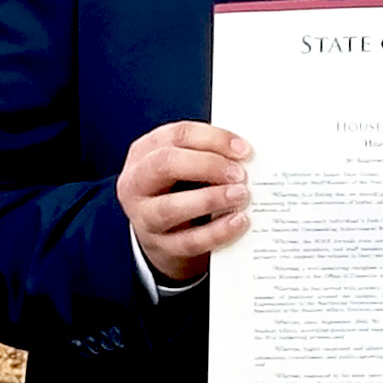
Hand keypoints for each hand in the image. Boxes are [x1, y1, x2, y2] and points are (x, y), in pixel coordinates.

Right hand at [119, 122, 253, 283]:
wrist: (164, 236)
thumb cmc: (179, 189)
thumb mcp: (185, 165)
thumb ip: (209, 155)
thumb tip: (245, 154)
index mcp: (144, 152)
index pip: (177, 135)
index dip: (213, 139)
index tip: (244, 150)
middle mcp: (136, 182)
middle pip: (165, 164)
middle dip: (207, 166)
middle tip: (240, 174)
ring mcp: (144, 217)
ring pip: (170, 207)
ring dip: (210, 199)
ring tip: (241, 196)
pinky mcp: (160, 247)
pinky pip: (188, 241)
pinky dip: (216, 232)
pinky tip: (237, 222)